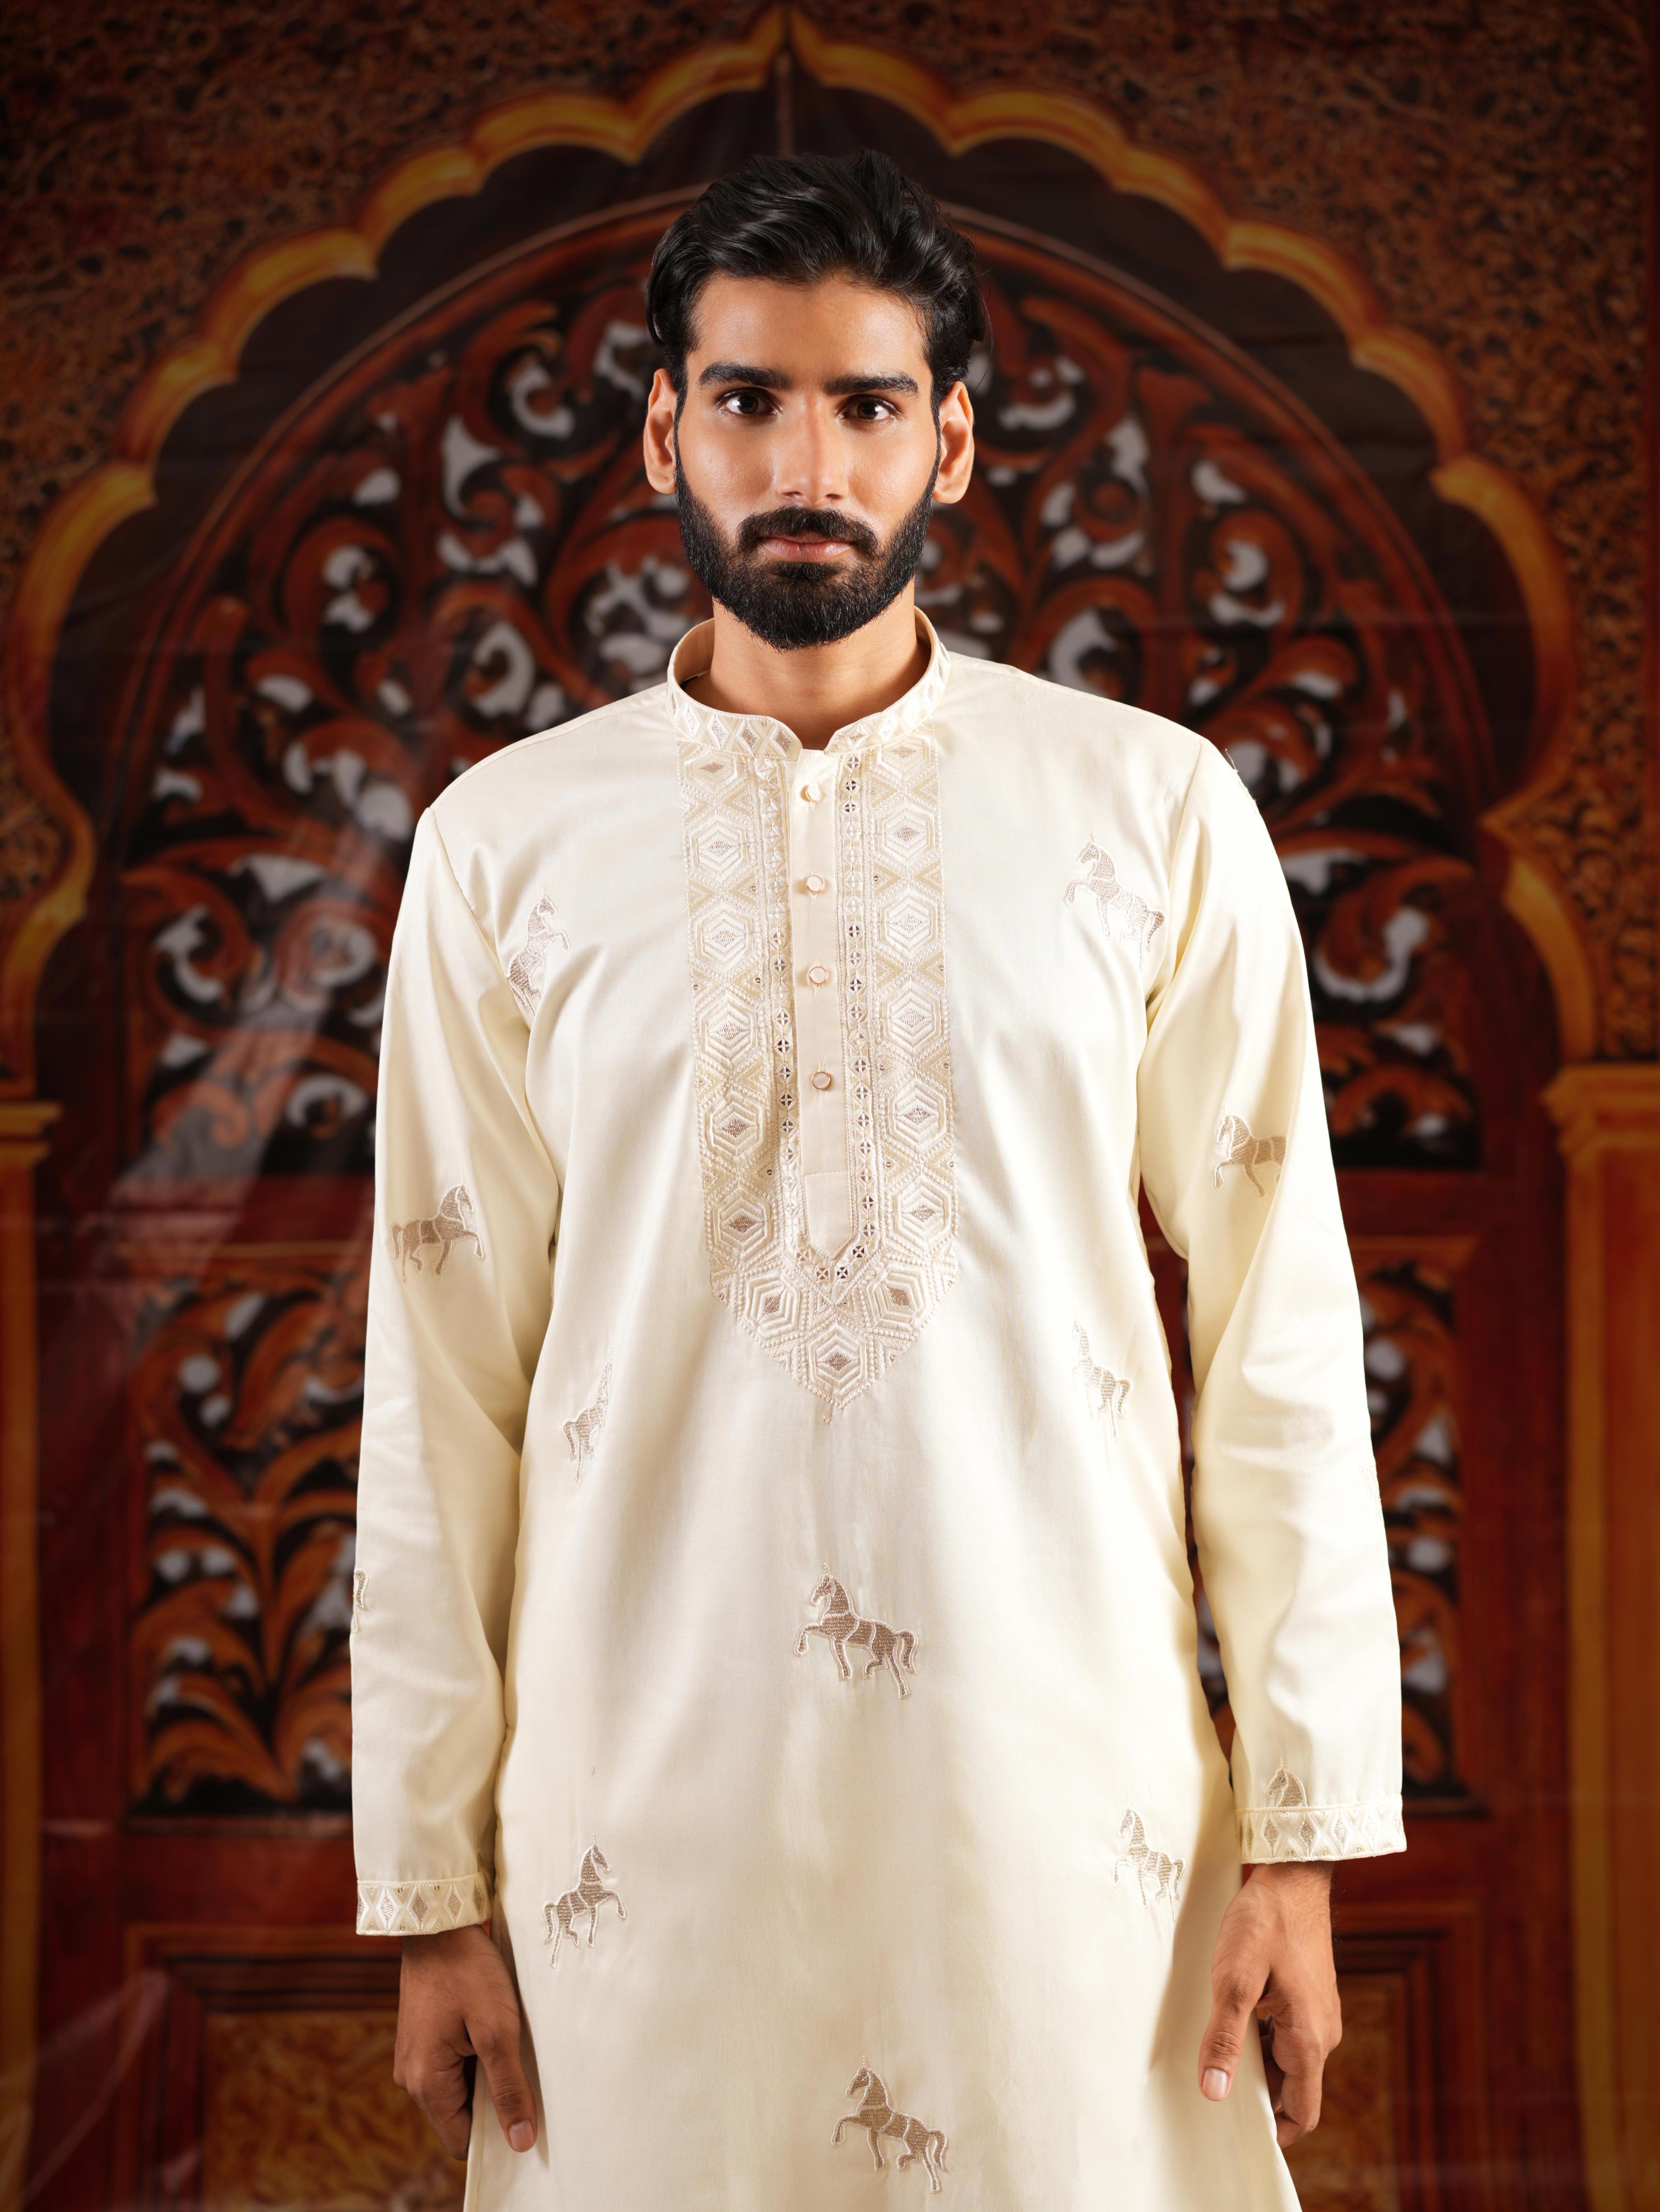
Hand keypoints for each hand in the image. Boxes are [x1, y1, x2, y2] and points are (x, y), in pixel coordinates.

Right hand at [394, 1923, 537, 2159]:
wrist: (438, 1924)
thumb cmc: (467, 1971)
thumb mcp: (497, 2030)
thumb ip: (508, 2088)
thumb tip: (520, 2142)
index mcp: (425, 2083)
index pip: (461, 2141)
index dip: (494, 2136)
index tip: (525, 2117)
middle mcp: (411, 2077)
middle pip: (458, 2115)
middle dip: (491, 2101)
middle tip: (522, 2072)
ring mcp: (413, 2056)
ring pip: (456, 2089)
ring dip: (484, 2075)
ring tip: (508, 2046)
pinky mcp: (420, 2037)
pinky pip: (450, 2066)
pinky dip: (473, 2057)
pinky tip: (493, 2032)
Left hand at [1197, 1863, 1340, 2145]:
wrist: (1292, 1876)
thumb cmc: (1266, 1922)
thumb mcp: (1235, 1979)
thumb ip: (1226, 2037)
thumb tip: (1216, 2091)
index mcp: (1311, 2039)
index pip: (1303, 2112)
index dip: (1275, 2131)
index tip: (1239, 2130)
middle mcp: (1323, 2032)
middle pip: (1293, 2087)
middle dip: (1258, 2093)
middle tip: (1214, 2081)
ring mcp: (1319, 2013)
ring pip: (1288, 2059)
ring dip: (1257, 2061)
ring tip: (1217, 2045)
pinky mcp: (1310, 1995)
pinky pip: (1288, 2033)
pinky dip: (1263, 2036)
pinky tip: (1234, 2015)